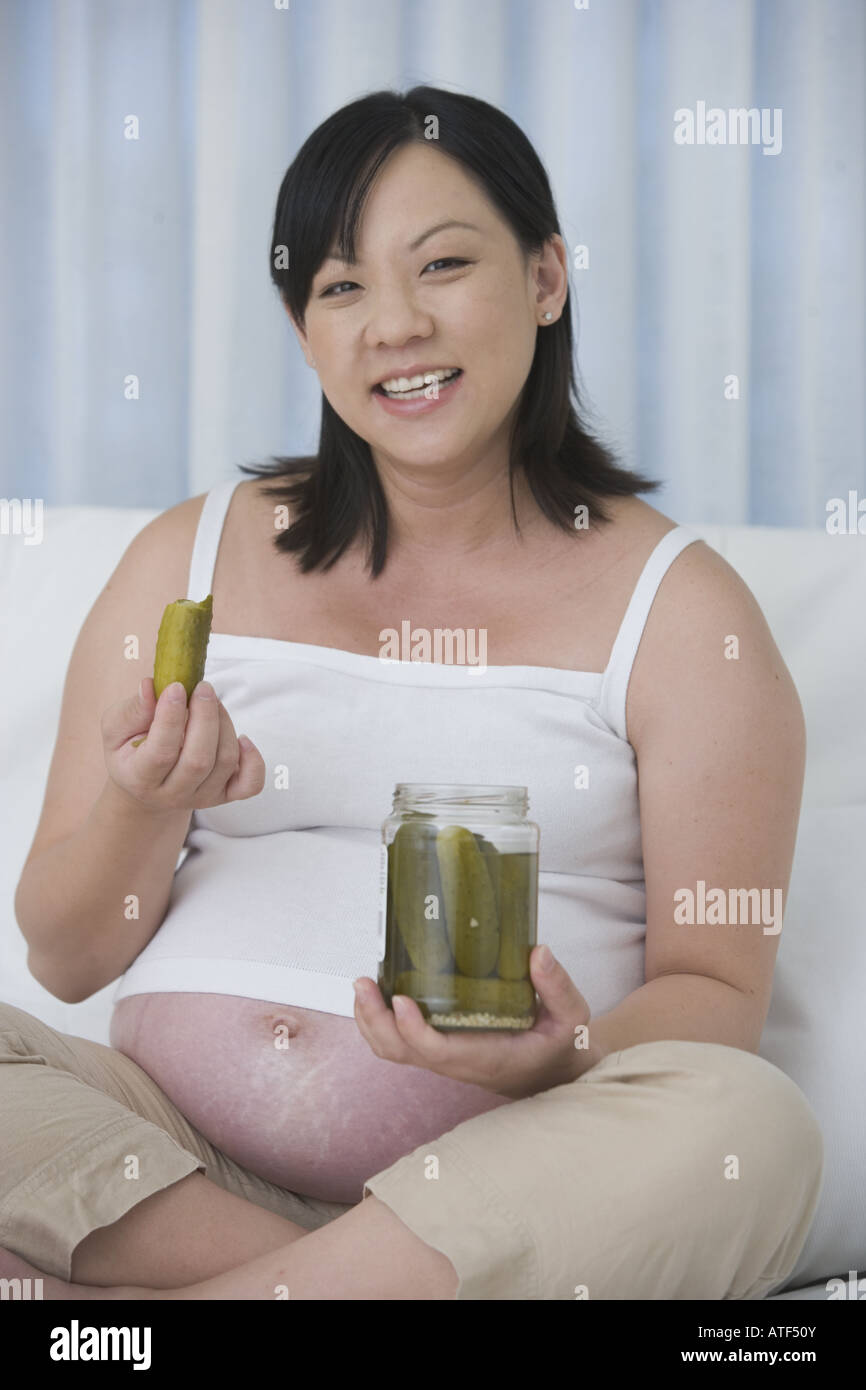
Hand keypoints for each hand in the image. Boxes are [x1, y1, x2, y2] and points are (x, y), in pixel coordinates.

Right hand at [102, 677, 264, 812]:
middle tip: (203, 688)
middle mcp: (173, 794)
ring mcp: (202, 797)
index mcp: (140, 778)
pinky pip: (250, 784)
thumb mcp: (117, 730)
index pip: (161, 752)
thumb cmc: (130, 751)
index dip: (171, 717)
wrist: (146, 787)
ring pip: (225, 762)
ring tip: (211, 701)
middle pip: (199, 760)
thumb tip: (150, 686)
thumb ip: (132, 710)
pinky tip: (242, 738)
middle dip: (205, 717)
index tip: (177, 686)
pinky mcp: (225, 795)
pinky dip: (254, 760)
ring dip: (224, 724)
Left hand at [352, 945, 605, 1099]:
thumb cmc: (558, 1044)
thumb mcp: (570, 1017)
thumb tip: (537, 953)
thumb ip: (557, 986)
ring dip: (371, 1022)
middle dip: (376, 1021)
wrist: (556, 1072)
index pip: (438, 1052)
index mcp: (485, 1056)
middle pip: (402, 1052)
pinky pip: (401, 1044)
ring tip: (362, 985)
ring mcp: (445, 1058)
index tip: (400, 1000)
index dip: (413, 1030)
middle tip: (364, 983)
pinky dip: (381, 1022)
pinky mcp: (440, 1049)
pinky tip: (379, 994)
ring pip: (394, 1051)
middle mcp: (457, 1061)